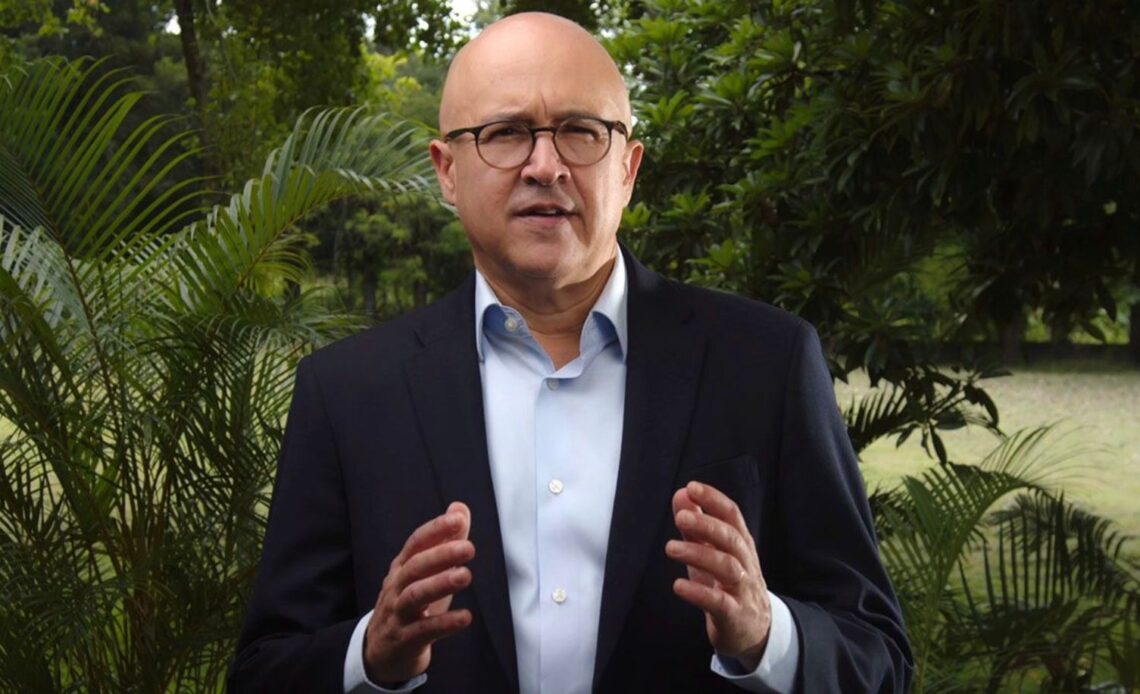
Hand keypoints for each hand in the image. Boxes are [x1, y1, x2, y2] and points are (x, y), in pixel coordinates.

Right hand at [364, 501, 474, 683]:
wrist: (382, 652)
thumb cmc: (410, 605)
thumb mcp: (426, 573)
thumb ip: (445, 540)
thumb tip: (459, 508)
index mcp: (402, 567)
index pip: (416, 543)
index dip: (436, 529)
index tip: (458, 519)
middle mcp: (396, 587)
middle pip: (415, 566)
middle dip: (441, 555)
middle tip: (468, 548)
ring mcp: (398, 614)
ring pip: (414, 595)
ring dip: (440, 584)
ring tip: (465, 576)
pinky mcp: (404, 640)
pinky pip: (423, 630)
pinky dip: (444, 623)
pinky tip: (465, 617)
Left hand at [666, 481, 770, 670]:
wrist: (755, 632)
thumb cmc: (728, 586)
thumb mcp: (712, 553)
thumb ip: (696, 526)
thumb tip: (681, 494)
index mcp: (741, 545)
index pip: (732, 516)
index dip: (714, 500)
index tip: (692, 487)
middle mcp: (746, 564)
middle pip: (731, 539)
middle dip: (707, 525)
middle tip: (680, 517)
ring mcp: (743, 590)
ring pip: (727, 567)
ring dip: (699, 554)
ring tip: (670, 548)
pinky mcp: (735, 616)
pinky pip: (719, 603)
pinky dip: (699, 593)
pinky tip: (678, 586)